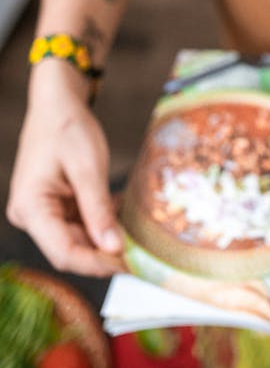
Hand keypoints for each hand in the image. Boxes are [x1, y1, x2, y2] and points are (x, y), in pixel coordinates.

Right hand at [7, 60, 123, 276]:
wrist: (56, 102)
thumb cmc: (68, 127)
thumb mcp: (88, 167)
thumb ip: (99, 210)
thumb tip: (114, 249)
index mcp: (31, 207)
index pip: (63, 252)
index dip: (97, 263)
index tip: (129, 264)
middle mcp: (30, 215)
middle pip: (70, 248)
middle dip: (104, 253)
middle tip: (141, 256)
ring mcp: (41, 212)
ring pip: (76, 238)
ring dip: (105, 239)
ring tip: (137, 238)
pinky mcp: (53, 205)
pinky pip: (78, 223)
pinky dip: (101, 223)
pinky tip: (123, 218)